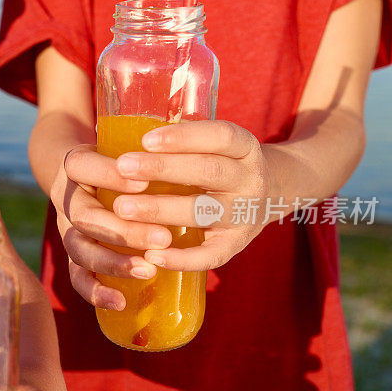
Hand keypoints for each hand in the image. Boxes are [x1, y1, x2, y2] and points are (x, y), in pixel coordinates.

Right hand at [49, 144, 171, 309]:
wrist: (87, 175)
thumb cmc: (118, 159)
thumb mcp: (125, 146)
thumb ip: (149, 151)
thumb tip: (198, 149)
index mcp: (76, 166)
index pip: (83, 167)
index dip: (110, 176)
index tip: (144, 182)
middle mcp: (68, 199)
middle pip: (84, 216)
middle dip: (124, 228)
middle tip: (162, 236)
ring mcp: (68, 230)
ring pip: (80, 249)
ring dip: (114, 262)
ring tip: (148, 270)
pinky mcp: (75, 255)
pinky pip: (78, 278)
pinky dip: (96, 293)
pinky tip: (120, 302)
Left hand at [114, 120, 271, 271]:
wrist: (270, 196)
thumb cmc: (222, 164)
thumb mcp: (217, 146)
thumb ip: (185, 141)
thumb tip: (126, 132)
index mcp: (246, 147)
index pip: (220, 136)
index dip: (183, 137)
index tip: (145, 139)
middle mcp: (250, 180)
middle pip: (207, 171)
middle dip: (161, 168)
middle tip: (122, 167)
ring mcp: (245, 215)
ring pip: (202, 211)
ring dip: (159, 209)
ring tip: (121, 207)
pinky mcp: (236, 245)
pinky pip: (210, 256)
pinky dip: (180, 259)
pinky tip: (150, 255)